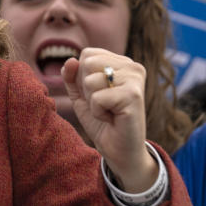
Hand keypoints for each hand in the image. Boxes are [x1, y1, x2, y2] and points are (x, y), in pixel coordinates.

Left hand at [61, 48, 156, 192]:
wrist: (119, 151)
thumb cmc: (102, 121)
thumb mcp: (81, 96)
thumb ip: (72, 76)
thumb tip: (70, 60)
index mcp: (121, 62)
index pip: (87, 54)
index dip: (82, 77)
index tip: (98, 95)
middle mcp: (132, 66)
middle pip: (88, 63)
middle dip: (87, 88)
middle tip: (103, 104)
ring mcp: (135, 79)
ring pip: (90, 80)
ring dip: (93, 102)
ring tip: (109, 111)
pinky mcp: (134, 95)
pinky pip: (97, 98)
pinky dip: (98, 112)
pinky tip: (113, 118)